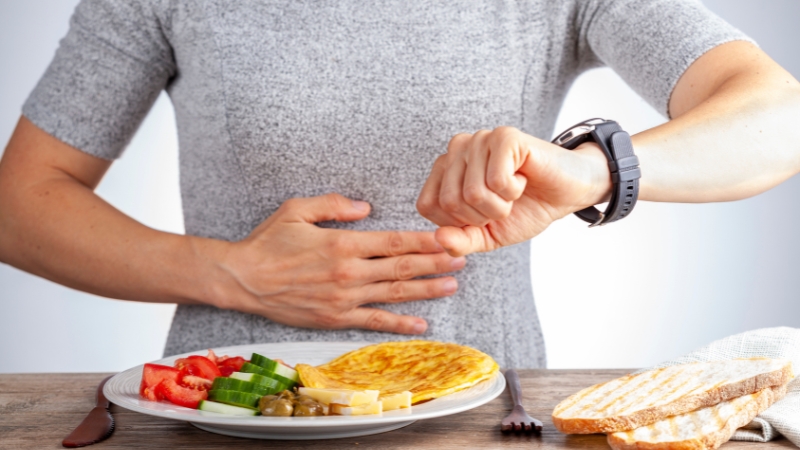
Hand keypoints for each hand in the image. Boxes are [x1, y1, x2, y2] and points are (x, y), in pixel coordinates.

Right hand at [213, 193, 464, 333]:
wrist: (242, 280)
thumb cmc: (268, 242)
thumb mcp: (297, 209)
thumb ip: (334, 204)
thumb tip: (366, 207)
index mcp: (342, 243)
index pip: (394, 242)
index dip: (424, 241)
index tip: (448, 239)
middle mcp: (349, 272)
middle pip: (402, 268)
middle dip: (436, 263)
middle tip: (462, 259)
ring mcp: (344, 298)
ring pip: (394, 295)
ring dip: (426, 290)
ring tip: (452, 285)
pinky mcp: (336, 318)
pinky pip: (374, 321)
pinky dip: (399, 323)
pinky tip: (421, 324)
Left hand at [416, 126, 610, 255]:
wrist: (565, 194)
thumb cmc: (524, 210)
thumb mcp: (487, 236)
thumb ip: (460, 241)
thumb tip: (439, 239)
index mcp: (444, 170)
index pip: (428, 206)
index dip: (459, 222)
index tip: (483, 213)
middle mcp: (457, 149)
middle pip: (450, 201)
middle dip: (483, 215)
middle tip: (503, 202)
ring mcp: (479, 139)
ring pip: (473, 193)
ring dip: (501, 204)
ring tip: (513, 191)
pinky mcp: (504, 136)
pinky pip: (496, 180)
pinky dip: (513, 190)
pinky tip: (522, 178)